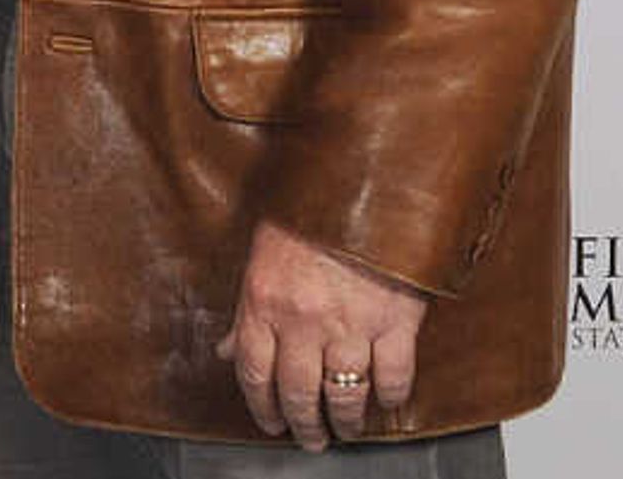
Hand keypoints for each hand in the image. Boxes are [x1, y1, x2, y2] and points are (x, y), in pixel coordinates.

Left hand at [219, 219, 428, 448]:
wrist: (365, 183)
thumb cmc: (309, 212)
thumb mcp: (260, 254)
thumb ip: (246, 307)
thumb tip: (226, 348)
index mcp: (263, 302)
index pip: (253, 372)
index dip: (260, 406)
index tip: (268, 422)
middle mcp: (303, 320)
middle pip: (297, 392)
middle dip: (302, 423)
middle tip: (310, 439)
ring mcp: (351, 324)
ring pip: (344, 394)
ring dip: (344, 421)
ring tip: (345, 430)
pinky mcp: (396, 322)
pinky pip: (394, 376)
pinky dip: (391, 397)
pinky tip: (387, 403)